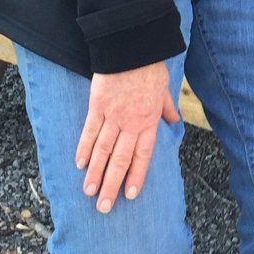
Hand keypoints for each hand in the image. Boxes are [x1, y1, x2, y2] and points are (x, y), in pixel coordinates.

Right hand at [75, 61, 181, 212]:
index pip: (143, 155)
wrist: (133, 46)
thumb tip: (174, 121)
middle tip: (104, 207)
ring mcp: (113, 116)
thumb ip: (166, 108)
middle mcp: (131, 123)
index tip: (130, 196)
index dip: (136, 176)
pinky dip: (84, 148)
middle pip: (121, 159)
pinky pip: (90, 131)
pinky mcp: (97, 106)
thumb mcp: (164, 88)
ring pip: (104, 150)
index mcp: (149, 120)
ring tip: (89, 192)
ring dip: (95, 173)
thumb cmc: (149, 66)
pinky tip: (79, 164)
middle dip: (112, 185)